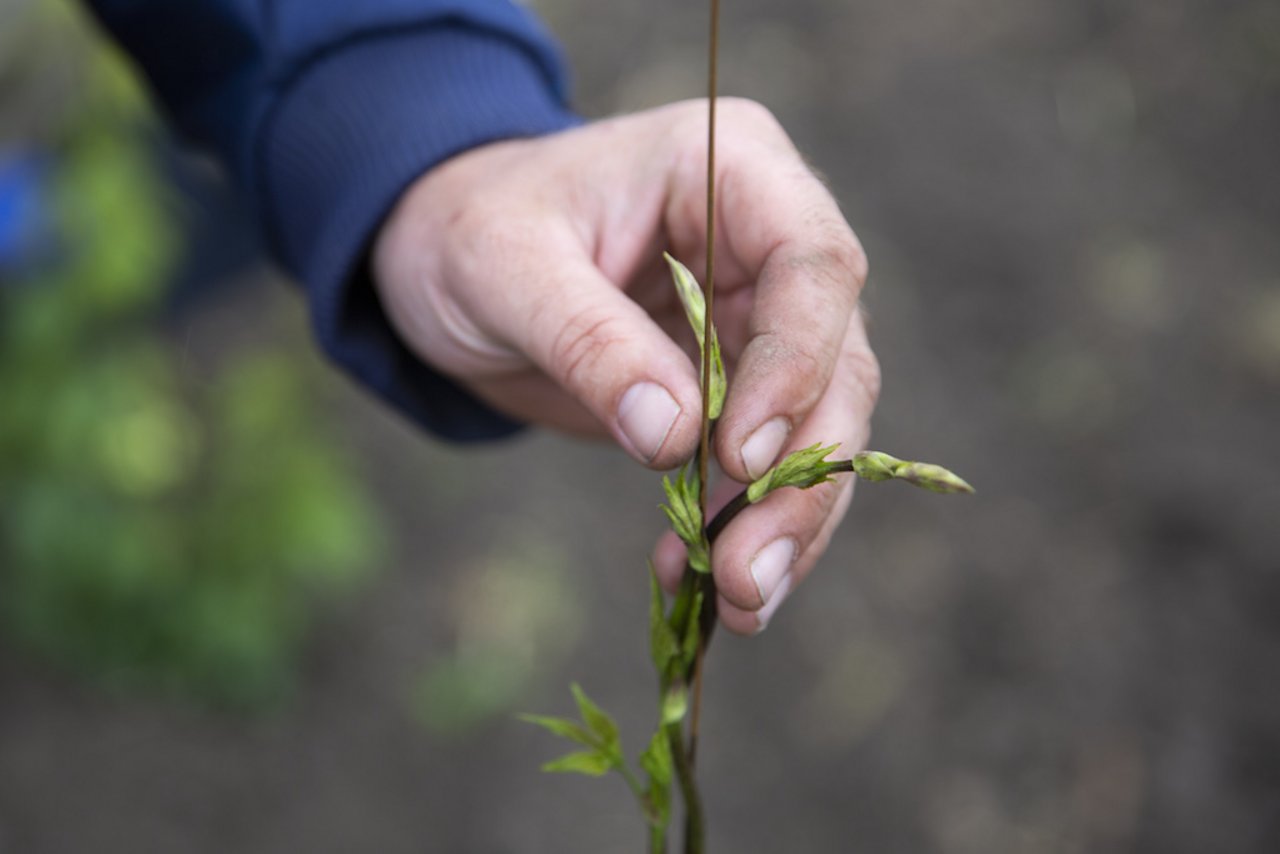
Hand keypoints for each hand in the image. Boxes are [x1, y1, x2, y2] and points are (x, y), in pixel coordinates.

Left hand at [372, 98, 877, 634]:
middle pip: (837, 362)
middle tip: (751, 576)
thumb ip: (590, 342)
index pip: (814, 265)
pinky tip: (700, 581)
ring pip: (819, 426)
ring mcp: (757, 318)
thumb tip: (674, 440)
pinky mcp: (733, 387)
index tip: (737, 456)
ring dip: (788, 520)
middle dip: (802, 477)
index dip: (796, 366)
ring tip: (741, 602)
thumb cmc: (468, 228)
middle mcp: (766, 243)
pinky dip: (741, 526)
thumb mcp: (505, 268)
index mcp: (731, 169)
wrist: (445, 256)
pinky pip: (763, 463)